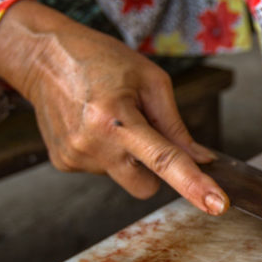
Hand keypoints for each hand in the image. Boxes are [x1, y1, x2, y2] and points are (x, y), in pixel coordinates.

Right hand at [0, 0, 227, 214]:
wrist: (45, 57)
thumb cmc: (102, 61)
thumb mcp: (150, 81)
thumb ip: (176, 125)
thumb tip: (201, 159)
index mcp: (116, 118)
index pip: (164, 160)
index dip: (193, 184)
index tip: (217, 204)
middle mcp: (92, 144)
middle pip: (146, 187)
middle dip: (155, 170)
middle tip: (144, 131)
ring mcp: (74, 157)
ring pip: (125, 176)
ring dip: (128, 155)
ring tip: (112, 118)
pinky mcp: (63, 163)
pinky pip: (104, 170)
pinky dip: (108, 153)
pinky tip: (95, 126)